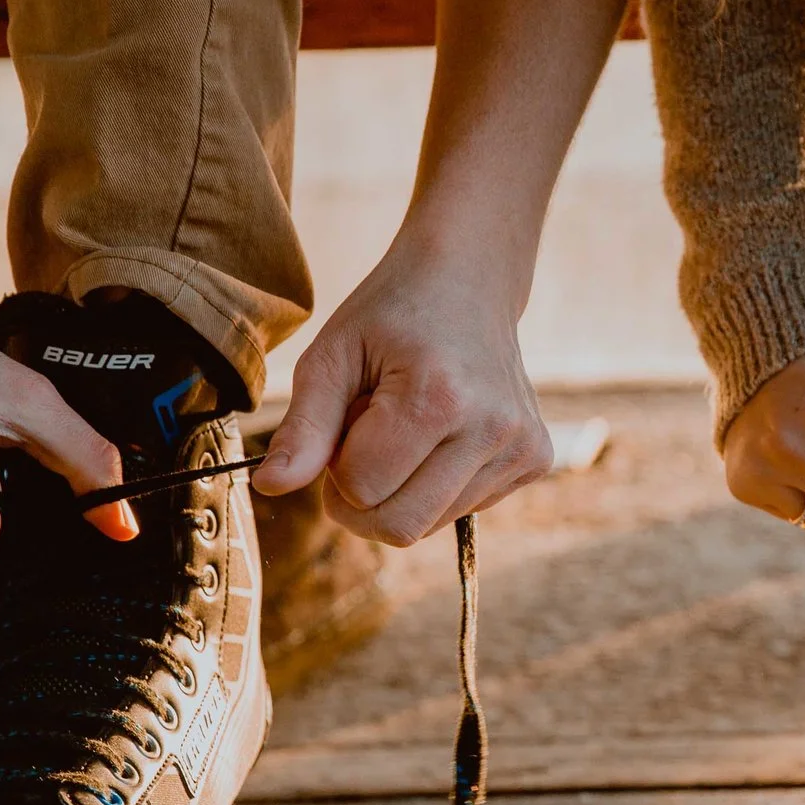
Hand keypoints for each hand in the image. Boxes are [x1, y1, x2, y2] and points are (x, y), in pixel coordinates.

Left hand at [251, 242, 551, 545]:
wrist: (469, 277)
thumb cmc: (392, 314)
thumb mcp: (333, 354)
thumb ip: (304, 427)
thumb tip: (269, 486)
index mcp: (438, 398)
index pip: (360, 490)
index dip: (335, 466)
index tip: (346, 422)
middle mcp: (492, 429)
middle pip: (398, 527)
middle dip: (363, 499)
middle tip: (364, 441)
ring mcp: (521, 448)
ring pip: (428, 526)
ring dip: (400, 489)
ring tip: (408, 428)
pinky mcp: (536, 460)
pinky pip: (461, 512)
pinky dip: (436, 486)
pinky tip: (442, 434)